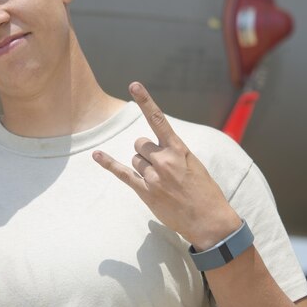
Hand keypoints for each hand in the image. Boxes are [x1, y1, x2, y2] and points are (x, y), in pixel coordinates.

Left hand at [93, 82, 239, 249]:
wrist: (209, 221)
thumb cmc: (205, 192)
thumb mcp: (194, 165)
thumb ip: (175, 154)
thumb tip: (156, 151)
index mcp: (179, 149)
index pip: (158, 119)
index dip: (145, 101)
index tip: (133, 85)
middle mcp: (164, 160)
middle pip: (140, 144)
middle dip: (147, 152)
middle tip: (162, 168)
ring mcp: (154, 176)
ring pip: (135, 159)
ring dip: (143, 166)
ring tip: (161, 182)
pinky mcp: (146, 191)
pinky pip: (123, 173)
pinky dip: (108, 164)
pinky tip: (97, 155)